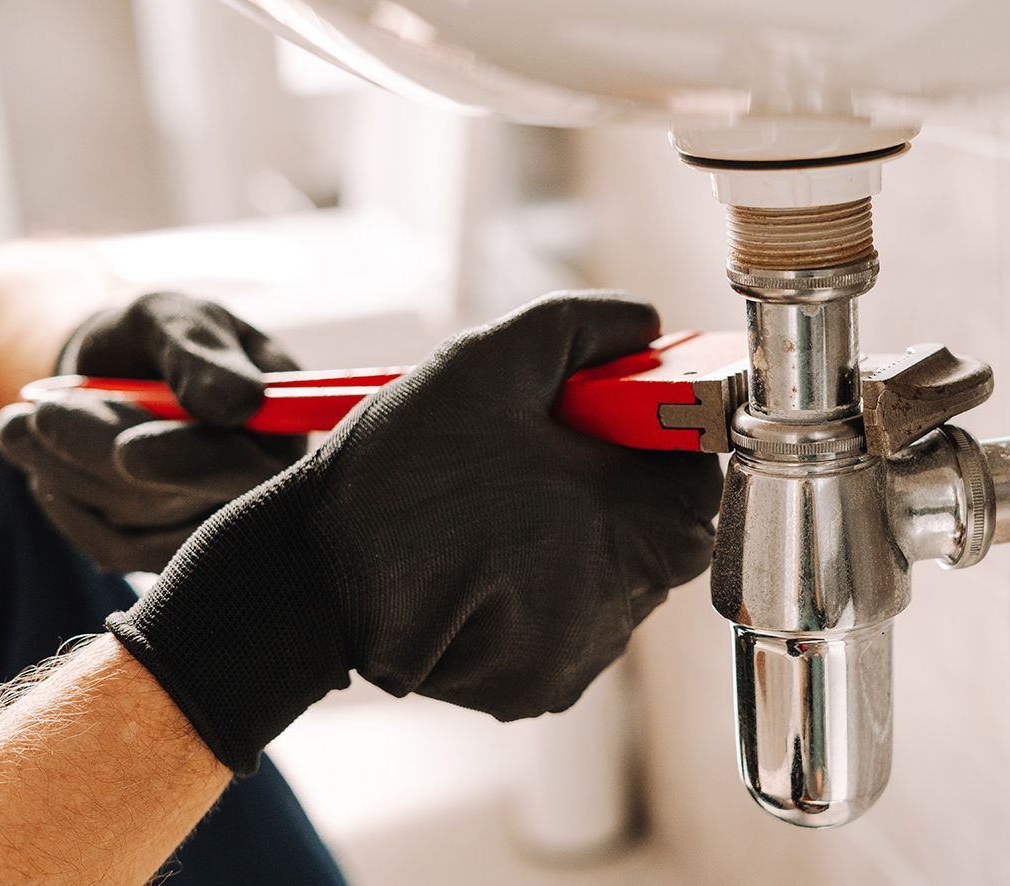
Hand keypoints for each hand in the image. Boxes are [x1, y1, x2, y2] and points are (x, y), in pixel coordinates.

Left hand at [0, 292, 305, 572]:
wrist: (126, 368)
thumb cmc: (163, 336)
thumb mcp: (177, 319)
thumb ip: (201, 353)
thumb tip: (240, 403)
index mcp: (287, 428)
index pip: (255, 467)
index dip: (191, 464)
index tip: (129, 449)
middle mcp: (264, 489)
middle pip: (186, 500)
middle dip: (103, 454)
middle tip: (42, 412)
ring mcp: (216, 527)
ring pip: (135, 518)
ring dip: (67, 466)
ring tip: (25, 418)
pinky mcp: (168, 552)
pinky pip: (110, 546)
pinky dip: (64, 498)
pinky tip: (43, 456)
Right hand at [105, 292, 723, 773]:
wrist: (306, 580)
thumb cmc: (399, 470)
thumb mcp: (490, 363)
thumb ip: (583, 328)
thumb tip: (643, 322)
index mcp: (632, 521)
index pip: (703, 475)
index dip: (667, 436)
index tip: (622, 417)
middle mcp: (622, 600)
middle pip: (663, 531)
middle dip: (620, 487)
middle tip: (551, 458)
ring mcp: (583, 653)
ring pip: (616, 578)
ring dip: (581, 539)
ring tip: (500, 509)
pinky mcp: (540, 688)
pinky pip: (571, 624)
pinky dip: (545, 589)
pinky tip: (487, 560)